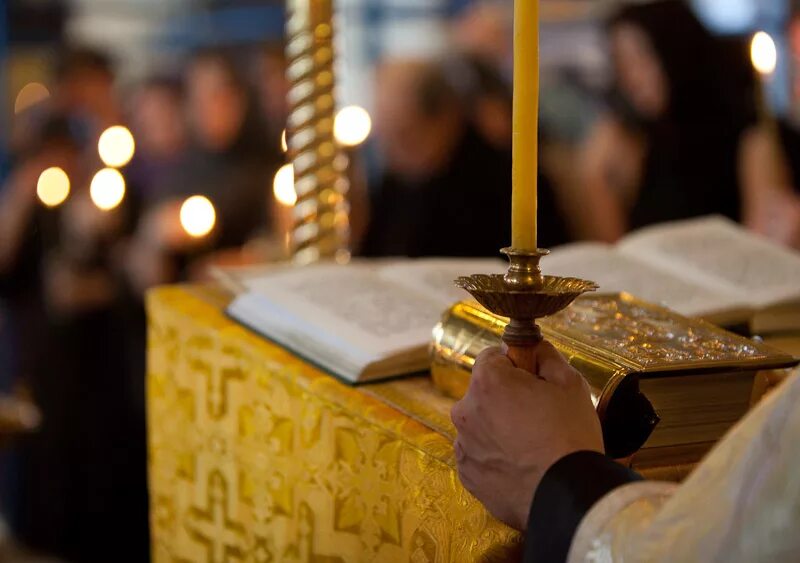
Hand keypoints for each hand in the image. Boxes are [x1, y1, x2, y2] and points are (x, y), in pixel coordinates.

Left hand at [451, 343, 603, 530]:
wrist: (567, 494)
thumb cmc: (570, 437)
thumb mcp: (570, 383)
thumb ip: (546, 356)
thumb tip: (534, 347)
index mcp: (486, 382)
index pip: (492, 358)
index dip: (515, 366)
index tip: (533, 380)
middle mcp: (465, 411)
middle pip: (484, 392)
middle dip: (506, 398)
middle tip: (538, 416)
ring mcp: (464, 445)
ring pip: (482, 425)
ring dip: (499, 428)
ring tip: (532, 445)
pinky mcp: (467, 475)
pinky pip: (480, 455)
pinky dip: (496, 456)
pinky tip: (522, 464)